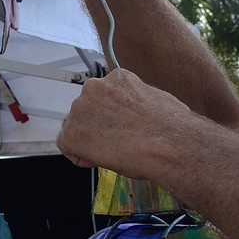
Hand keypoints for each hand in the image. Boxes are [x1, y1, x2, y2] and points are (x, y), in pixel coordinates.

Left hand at [58, 69, 200, 182]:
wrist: (170, 145)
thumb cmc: (172, 127)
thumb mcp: (157, 102)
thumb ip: (137, 104)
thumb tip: (138, 116)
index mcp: (117, 77)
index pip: (103, 96)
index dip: (109, 117)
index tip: (119, 130)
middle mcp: (95, 87)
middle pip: (87, 109)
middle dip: (97, 127)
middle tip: (117, 144)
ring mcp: (82, 108)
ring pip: (75, 126)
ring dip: (89, 140)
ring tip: (113, 152)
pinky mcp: (73, 132)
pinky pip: (66, 145)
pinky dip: (78, 155)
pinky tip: (97, 160)